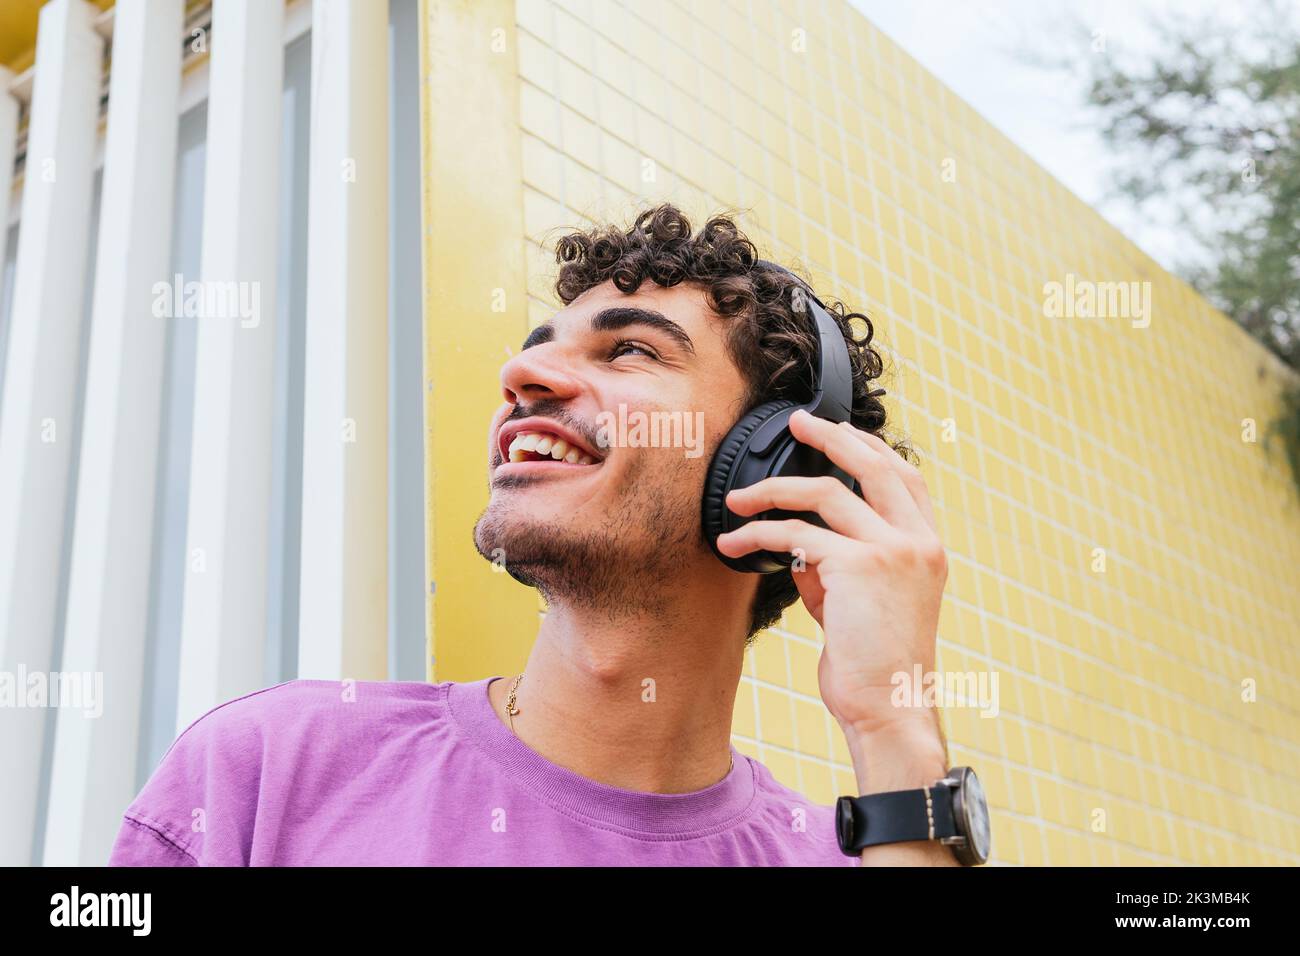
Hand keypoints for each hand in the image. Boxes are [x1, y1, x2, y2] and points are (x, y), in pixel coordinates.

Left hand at [716, 409, 947, 739]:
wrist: (888, 708)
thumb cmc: (874, 665)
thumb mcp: (863, 603)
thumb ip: (839, 566)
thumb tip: (799, 542)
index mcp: (928, 548)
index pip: (904, 478)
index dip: (870, 448)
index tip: (835, 432)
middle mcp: (918, 543)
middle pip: (876, 464)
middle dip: (831, 435)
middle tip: (796, 422)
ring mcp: (893, 550)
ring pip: (826, 493)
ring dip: (772, 491)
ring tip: (737, 499)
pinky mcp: (859, 566)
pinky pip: (797, 534)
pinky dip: (760, 534)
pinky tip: (735, 545)